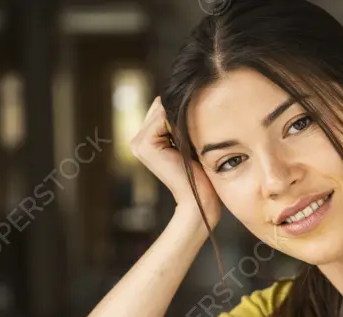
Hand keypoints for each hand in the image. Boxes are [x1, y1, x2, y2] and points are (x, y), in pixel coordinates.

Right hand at [131, 96, 221, 226]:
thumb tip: (189, 92)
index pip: (164, 106)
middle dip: (182, 113)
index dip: (184, 111)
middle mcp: (138, 139)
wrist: (201, 199)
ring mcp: (138, 142)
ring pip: (163, 108)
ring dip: (183, 119)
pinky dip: (180, 123)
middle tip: (198, 136)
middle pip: (162, 105)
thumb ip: (183, 120)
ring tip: (193, 141)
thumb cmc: (204, 172)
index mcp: (147, 138)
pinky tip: (188, 141)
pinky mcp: (144, 145)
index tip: (201, 127)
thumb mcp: (193, 139)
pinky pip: (163, 116)